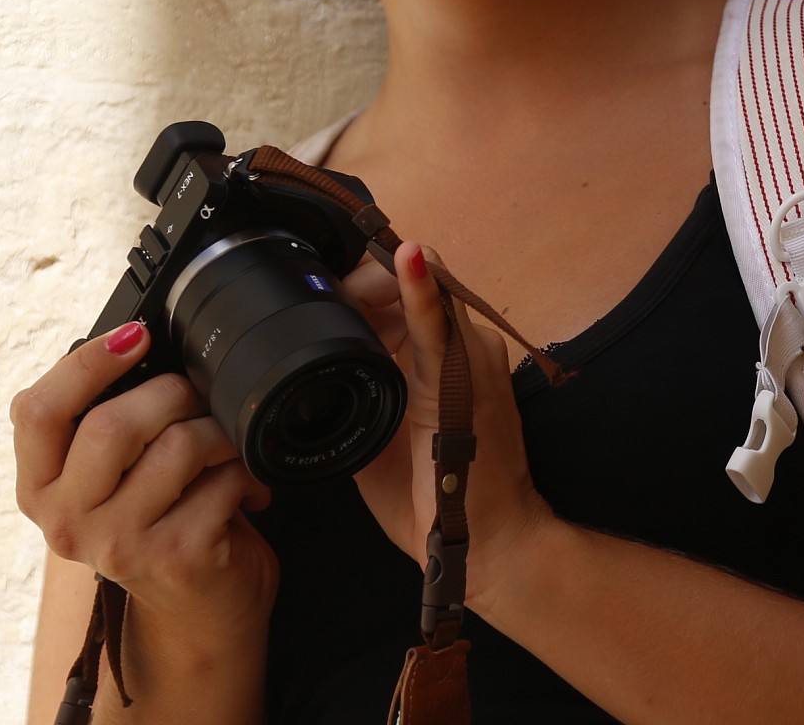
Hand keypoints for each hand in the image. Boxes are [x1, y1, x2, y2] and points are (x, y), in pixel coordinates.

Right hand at [11, 322, 278, 637]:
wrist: (198, 611)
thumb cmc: (155, 521)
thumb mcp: (106, 477)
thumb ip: (97, 420)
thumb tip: (134, 340)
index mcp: (40, 489)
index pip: (36, 412)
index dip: (85, 364)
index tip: (135, 336)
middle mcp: (67, 523)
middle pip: (110, 426)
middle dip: (171, 392)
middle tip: (196, 396)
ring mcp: (120, 545)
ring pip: (176, 447)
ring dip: (216, 430)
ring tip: (226, 443)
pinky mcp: (175, 558)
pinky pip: (222, 479)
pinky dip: (245, 470)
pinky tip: (244, 484)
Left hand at [349, 243, 556, 598]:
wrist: (493, 545)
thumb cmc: (440, 501)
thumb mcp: (384, 439)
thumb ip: (360, 399)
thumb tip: (310, 382)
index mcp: (440, 359)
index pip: (404, 297)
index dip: (368, 286)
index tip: (330, 288)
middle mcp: (462, 348)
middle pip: (412, 286)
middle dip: (370, 278)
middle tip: (331, 282)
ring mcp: (470, 356)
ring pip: (424, 293)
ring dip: (385, 278)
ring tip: (356, 261)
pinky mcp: (466, 377)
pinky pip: (439, 328)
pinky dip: (421, 293)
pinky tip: (408, 259)